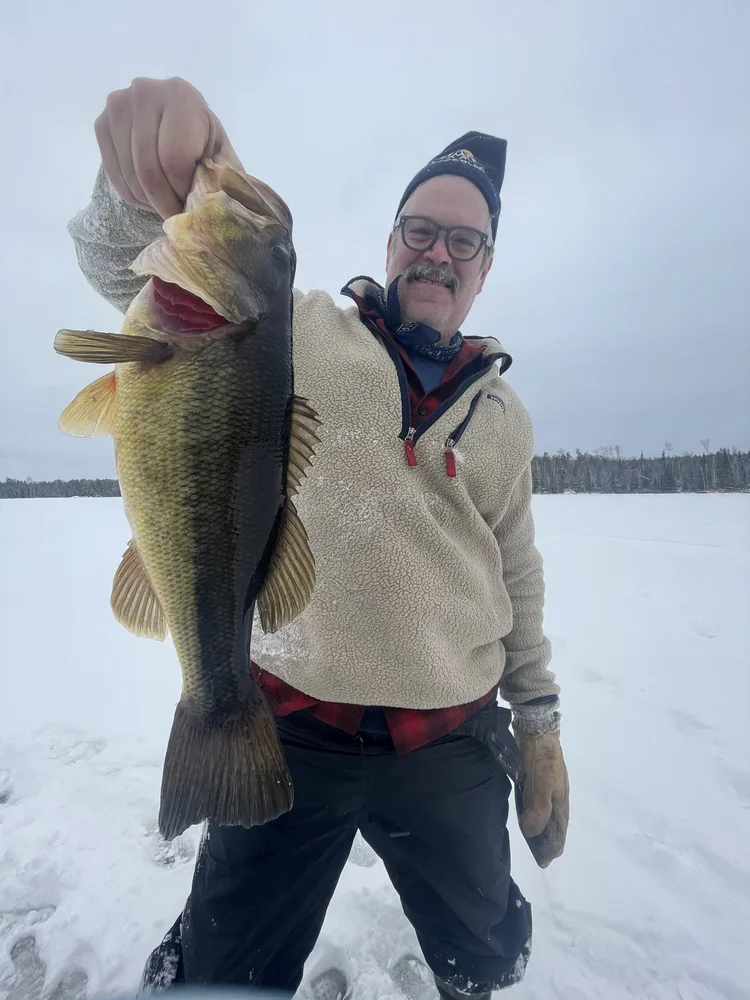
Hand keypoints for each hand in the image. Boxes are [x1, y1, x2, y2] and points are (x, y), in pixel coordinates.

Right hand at [95, 76, 244, 218]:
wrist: (178, 125)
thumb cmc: (205, 143)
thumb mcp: (223, 157)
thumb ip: (225, 173)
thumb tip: (220, 183)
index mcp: (181, 96)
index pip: (173, 160)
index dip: (182, 192)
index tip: (191, 206)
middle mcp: (144, 92)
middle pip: (149, 171)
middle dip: (165, 203)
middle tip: (176, 215)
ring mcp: (118, 106)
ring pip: (131, 179)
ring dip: (151, 202)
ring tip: (166, 203)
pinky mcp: (101, 124)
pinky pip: (115, 178)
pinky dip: (134, 196)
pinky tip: (150, 194)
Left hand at [515, 730, 568, 867]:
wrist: (538, 731)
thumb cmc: (542, 760)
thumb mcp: (543, 786)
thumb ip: (538, 810)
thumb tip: (531, 832)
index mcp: (561, 801)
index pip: (561, 831)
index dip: (553, 846)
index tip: (544, 860)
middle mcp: (557, 797)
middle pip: (555, 824)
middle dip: (548, 839)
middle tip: (536, 851)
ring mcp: (548, 787)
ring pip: (546, 813)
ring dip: (540, 825)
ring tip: (531, 836)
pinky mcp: (538, 778)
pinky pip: (537, 801)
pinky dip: (534, 811)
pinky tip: (526, 812)